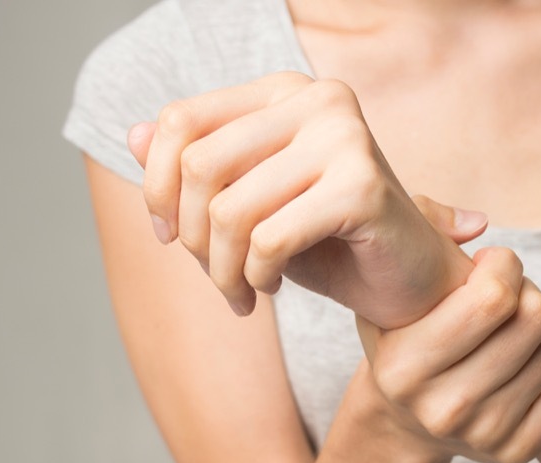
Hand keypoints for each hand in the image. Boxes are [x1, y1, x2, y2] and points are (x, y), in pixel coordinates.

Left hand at [126, 71, 481, 328]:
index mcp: (285, 91)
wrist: (410, 286)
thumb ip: (196, 168)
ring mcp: (346, 138)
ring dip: (223, 271)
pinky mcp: (364, 187)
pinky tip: (271, 289)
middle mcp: (318, 100)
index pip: (181, 120)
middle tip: (216, 279)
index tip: (167, 239)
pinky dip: (257, 277)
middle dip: (191, 239)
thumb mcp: (250, 203)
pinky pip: (271, 239)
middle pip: (199, 165)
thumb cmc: (328, 243)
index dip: (155, 187)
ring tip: (241, 294)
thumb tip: (130, 135)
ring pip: (230, 209)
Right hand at [355, 247, 540, 462]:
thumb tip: (477, 228)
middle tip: (512, 293)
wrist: (407, 420)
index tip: (492, 263)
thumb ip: (420, 230)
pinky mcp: (517, 452)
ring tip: (525, 317)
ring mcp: (482, 436)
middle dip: (530, 289)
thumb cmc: (406, 330)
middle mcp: (441, 410)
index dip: (505, 265)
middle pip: (536, 318)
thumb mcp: (391, 283)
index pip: (493, 298)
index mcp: (402, 368)